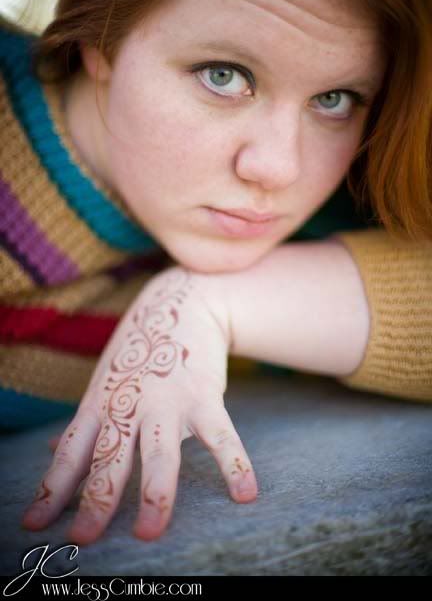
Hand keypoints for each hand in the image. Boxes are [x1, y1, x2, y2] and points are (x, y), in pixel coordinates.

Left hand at [21, 267, 257, 543]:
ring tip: (150, 531)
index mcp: (101, 405)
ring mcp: (167, 402)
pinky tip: (245, 495)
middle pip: (109, 458)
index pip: (71, 452)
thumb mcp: (104, 382)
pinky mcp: (203, 397)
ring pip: (159, 452)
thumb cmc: (139, 351)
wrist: (180, 304)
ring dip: (154, 493)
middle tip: (84, 540)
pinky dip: (234, 465)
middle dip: (96, 501)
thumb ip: (84, 422)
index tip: (34, 526)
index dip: (52, 489)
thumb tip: (48, 450)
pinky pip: (220, 436)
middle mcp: (129, 405)